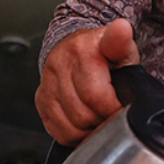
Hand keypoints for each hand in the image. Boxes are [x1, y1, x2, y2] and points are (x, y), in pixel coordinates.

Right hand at [35, 18, 140, 144]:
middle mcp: (59, 64)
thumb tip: (122, 29)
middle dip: (104, 120)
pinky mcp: (41, 100)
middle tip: (114, 113)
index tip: (122, 108)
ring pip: (70, 125)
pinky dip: (76, 134)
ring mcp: (47, 83)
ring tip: (101, 117)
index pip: (94, 94)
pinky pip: (58, 130)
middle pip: (83, 113)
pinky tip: (86, 123)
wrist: (77, 48)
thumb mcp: (120, 47)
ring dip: (90, 129)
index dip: (112, 108)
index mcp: (81, 50)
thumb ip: (121, 42)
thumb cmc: (103, 53)